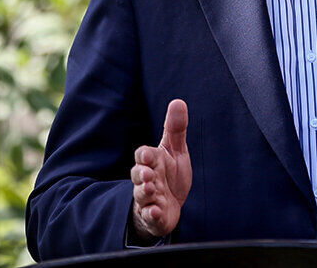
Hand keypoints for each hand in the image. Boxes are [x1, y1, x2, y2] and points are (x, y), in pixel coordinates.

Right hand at [129, 98, 191, 239]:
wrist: (171, 204)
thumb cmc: (171, 174)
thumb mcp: (176, 151)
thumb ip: (176, 129)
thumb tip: (178, 101)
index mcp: (152, 162)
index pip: (142, 155)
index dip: (144, 155)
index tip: (147, 154)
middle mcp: (147, 179)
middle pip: (137, 175)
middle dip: (141, 174)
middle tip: (147, 174)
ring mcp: (148, 199)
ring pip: (141, 195)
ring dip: (145, 192)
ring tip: (152, 190)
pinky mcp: (154, 216)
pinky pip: (150, 215)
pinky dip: (151, 214)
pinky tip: (156, 212)